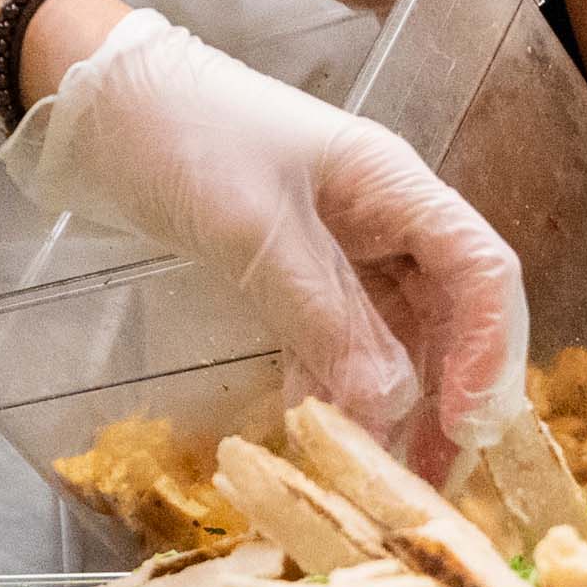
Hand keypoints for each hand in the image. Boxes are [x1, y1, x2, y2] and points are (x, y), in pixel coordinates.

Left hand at [3, 4, 527, 470]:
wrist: (97, 104)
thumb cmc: (181, 136)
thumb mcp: (252, 228)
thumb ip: (323, 316)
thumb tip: (390, 407)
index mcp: (396, 184)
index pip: (482, 271)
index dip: (488, 351)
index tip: (465, 426)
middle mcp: (386, 217)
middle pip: (452, 314)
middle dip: (449, 397)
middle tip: (431, 482)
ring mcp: (342, 245)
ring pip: (397, 336)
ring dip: (395, 404)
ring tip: (383, 478)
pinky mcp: (295, 269)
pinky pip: (336, 338)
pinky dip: (333, 384)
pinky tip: (318, 432)